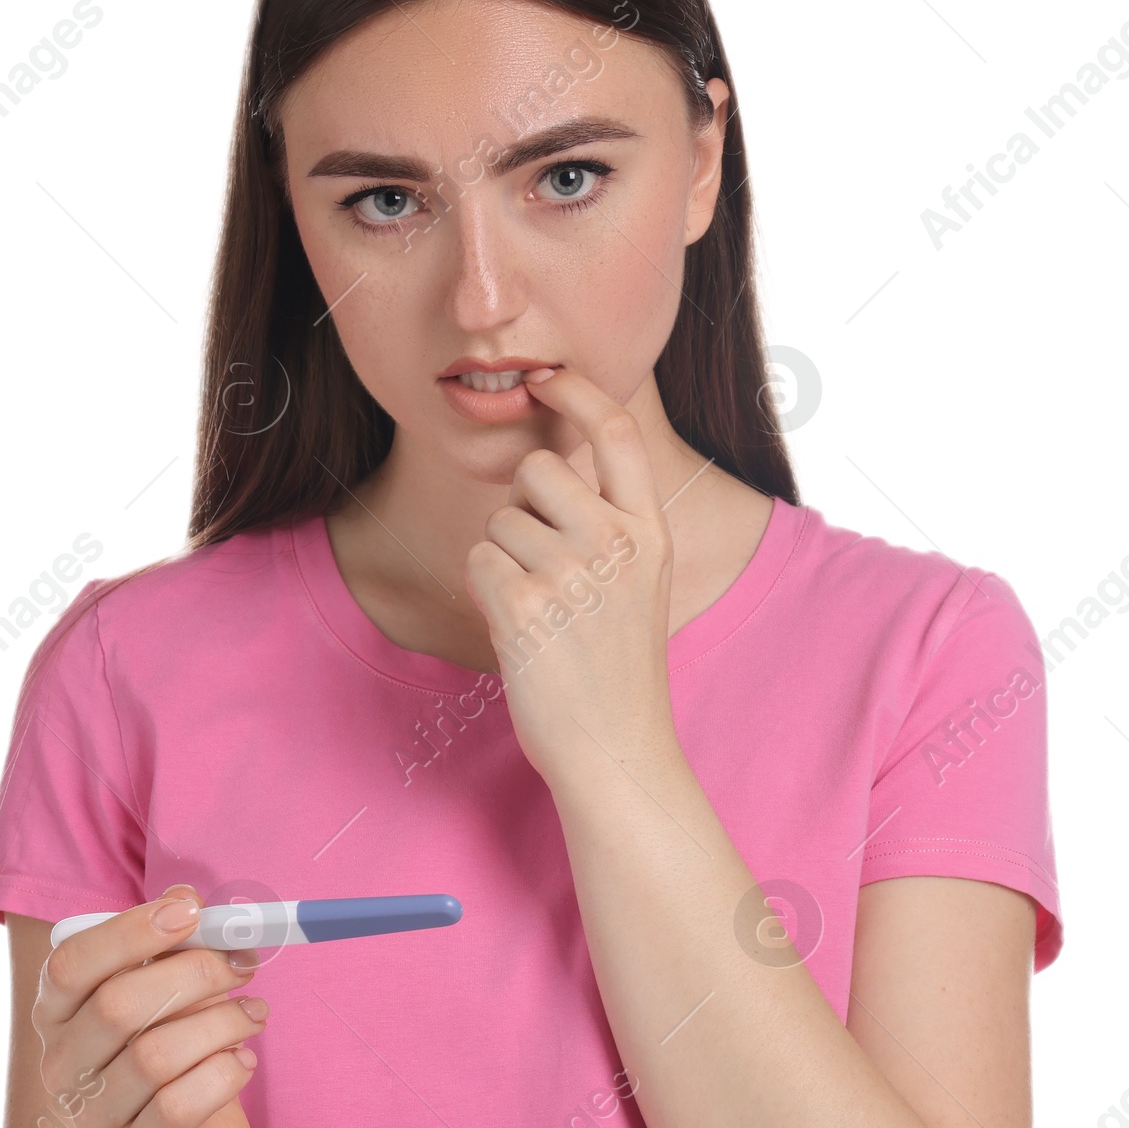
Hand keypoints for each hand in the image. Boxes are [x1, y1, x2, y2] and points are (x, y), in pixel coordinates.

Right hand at [31, 884, 267, 1127]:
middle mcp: (64, 1065)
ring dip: (221, 1023)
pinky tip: (243, 1062)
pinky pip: (181, 1105)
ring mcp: (96, 1116)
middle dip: (195, 973)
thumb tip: (185, 897)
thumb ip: (172, 944)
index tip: (190, 910)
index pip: (71, 964)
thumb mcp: (169, 989)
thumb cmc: (175, 1045)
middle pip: (119, 1005)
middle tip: (244, 964)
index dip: (130, 931)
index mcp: (59, 1012)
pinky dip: (225, 1073)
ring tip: (253, 1014)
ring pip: (156, 1054)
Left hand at [464, 366, 679, 787]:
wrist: (614, 751)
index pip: (617, 434)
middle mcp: (616, 544)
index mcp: (650, 534)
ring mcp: (571, 573)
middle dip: (521, 505)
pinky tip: (518, 630)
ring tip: (538, 612)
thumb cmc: (617, 673)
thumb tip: (545, 468)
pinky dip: (485, 592)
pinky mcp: (524, 606)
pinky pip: (478, 560)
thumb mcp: (637, 587)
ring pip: (500, 521)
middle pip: (538, 469)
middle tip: (538, 561)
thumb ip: (608, 527)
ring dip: (503, 560)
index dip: (579, 393)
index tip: (548, 376)